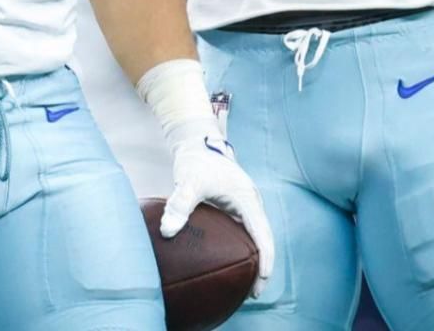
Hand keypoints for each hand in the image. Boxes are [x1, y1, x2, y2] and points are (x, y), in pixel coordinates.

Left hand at [162, 132, 276, 296]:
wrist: (196, 140)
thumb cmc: (196, 160)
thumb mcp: (188, 181)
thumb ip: (179, 205)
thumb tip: (168, 232)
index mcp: (248, 201)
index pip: (263, 236)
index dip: (265, 261)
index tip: (261, 282)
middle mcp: (250, 205)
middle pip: (263, 241)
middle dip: (261, 267)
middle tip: (252, 293)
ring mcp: (243, 206)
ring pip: (254, 238)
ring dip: (253, 260)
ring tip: (244, 285)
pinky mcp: (233, 207)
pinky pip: (242, 233)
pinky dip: (241, 250)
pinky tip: (228, 262)